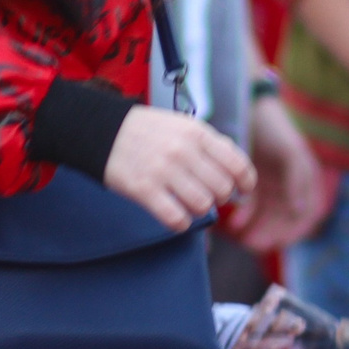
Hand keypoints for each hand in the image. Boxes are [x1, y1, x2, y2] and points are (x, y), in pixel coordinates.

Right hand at [105, 107, 255, 229]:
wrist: (102, 130)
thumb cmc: (148, 131)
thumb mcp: (183, 126)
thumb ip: (210, 145)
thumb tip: (238, 172)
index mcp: (197, 133)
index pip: (237, 164)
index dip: (246, 182)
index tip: (243, 190)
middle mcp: (183, 150)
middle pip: (222, 189)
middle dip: (220, 198)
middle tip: (209, 196)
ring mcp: (163, 170)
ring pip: (202, 205)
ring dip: (200, 210)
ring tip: (190, 204)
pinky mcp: (144, 190)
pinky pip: (176, 219)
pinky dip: (180, 223)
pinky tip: (175, 215)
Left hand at [226, 94, 326, 250]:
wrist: (249, 103)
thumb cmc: (274, 127)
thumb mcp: (289, 151)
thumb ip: (297, 180)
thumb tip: (300, 212)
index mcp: (306, 178)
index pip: (308, 214)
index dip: (295, 232)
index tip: (279, 243)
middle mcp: (291, 184)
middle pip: (286, 219)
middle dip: (272, 235)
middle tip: (255, 246)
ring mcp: (273, 183)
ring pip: (268, 216)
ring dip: (259, 229)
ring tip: (245, 240)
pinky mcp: (253, 180)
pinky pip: (252, 205)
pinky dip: (245, 215)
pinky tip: (236, 222)